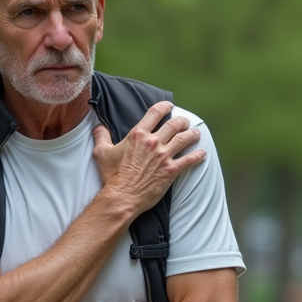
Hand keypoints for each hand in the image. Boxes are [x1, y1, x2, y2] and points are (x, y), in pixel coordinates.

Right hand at [92, 101, 205, 215]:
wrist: (122, 196)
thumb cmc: (112, 175)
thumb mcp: (102, 153)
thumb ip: (101, 136)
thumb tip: (98, 126)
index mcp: (138, 135)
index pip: (155, 113)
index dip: (165, 106)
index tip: (169, 105)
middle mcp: (153, 142)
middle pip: (174, 124)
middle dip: (182, 121)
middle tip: (184, 122)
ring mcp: (164, 156)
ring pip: (184, 139)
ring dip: (192, 135)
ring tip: (196, 134)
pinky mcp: (171, 170)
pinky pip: (189, 160)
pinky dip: (198, 156)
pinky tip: (202, 153)